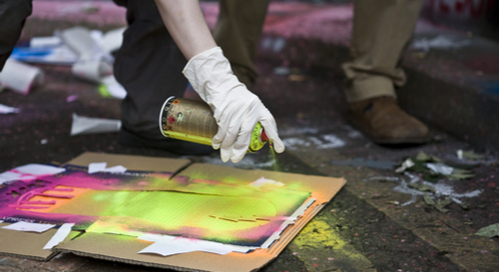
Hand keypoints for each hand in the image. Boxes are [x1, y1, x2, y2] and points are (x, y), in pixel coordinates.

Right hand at [183, 47, 284, 162]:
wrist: (223, 85)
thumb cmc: (240, 100)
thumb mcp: (254, 107)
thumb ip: (260, 121)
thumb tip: (269, 141)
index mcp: (260, 109)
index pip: (269, 124)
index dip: (274, 136)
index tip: (279, 148)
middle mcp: (249, 110)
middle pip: (245, 134)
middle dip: (240, 149)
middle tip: (236, 159)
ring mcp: (236, 111)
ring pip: (231, 134)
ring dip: (227, 147)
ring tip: (225, 157)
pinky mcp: (224, 112)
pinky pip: (221, 129)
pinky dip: (219, 139)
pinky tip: (217, 145)